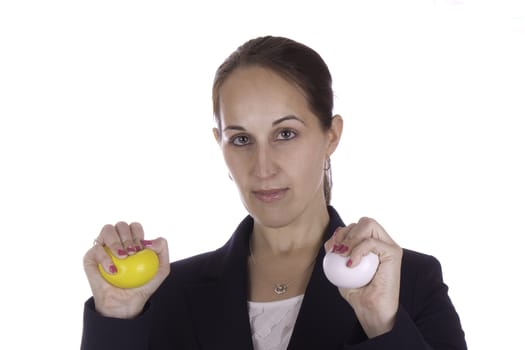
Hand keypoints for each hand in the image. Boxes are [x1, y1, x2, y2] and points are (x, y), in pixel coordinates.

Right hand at [83, 222, 169, 318]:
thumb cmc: (143, 286)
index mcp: (131, 240)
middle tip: (132, 253)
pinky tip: (113, 270)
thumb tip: (149, 240)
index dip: (138, 233)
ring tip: (123, 257)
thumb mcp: (162, 269)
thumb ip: (162, 249)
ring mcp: (102, 247)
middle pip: (121, 225)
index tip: (141, 249)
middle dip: (128, 237)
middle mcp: (116, 241)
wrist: (126, 303)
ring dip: (116, 241)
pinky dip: (105, 258)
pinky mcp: (90, 256)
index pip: (134, 226)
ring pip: (107, 230)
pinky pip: (96, 249)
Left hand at [324, 217, 402, 337]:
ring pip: (368, 224)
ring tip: (343, 255)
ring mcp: (389, 246)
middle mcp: (383, 242)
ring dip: (351, 238)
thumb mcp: (340, 269)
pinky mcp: (394, 253)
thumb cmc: (357, 292)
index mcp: (372, 244)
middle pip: (364, 221)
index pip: (357, 226)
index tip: (332, 249)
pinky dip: (357, 250)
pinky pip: (371, 242)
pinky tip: (351, 264)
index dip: (342, 232)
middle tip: (338, 251)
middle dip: (346, 233)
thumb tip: (331, 240)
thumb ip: (337, 253)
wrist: (370, 310)